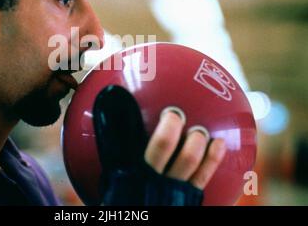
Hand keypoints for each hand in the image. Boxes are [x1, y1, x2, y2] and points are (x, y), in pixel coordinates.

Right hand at [93, 85, 226, 205]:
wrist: (140, 221)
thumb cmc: (128, 202)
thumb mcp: (113, 190)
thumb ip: (109, 166)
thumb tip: (103, 135)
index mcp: (128, 175)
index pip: (128, 144)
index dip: (140, 126)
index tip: (145, 108)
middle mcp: (150, 179)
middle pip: (163, 144)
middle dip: (171, 125)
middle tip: (175, 114)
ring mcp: (173, 189)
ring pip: (188, 158)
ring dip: (195, 140)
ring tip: (198, 130)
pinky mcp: (190, 198)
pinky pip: (203, 177)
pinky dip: (212, 158)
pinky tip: (219, 143)